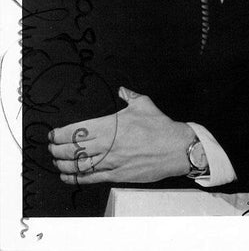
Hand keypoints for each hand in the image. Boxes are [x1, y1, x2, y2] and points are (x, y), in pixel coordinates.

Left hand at [48, 87, 194, 184]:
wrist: (176, 148)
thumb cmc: (160, 127)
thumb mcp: (144, 104)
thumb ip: (129, 96)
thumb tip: (122, 90)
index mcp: (111, 125)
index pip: (77, 130)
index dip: (60, 134)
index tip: (53, 134)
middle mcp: (108, 144)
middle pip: (73, 149)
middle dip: (57, 149)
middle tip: (51, 148)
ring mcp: (111, 161)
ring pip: (79, 165)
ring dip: (63, 164)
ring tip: (56, 161)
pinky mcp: (117, 175)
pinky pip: (91, 178)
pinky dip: (76, 178)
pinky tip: (68, 176)